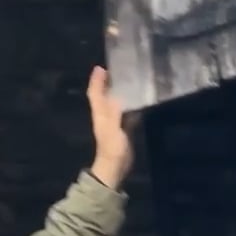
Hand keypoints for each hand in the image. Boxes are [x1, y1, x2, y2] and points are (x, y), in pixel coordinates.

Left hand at [86, 66, 135, 189]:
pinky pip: (127, 113)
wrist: (115, 168)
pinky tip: (139, 101)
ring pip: (115, 103)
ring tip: (128, 81)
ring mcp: (114, 123)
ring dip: (119, 92)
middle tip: (116, 70)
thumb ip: (115, 113)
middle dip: (107, 83)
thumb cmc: (112, 149)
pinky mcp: (123, 130)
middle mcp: (105, 116)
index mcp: (100, 114)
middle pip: (104, 96)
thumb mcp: (112, 130)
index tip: (100, 68)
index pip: (95, 94)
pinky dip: (131, 105)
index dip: (97, 81)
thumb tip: (118, 96)